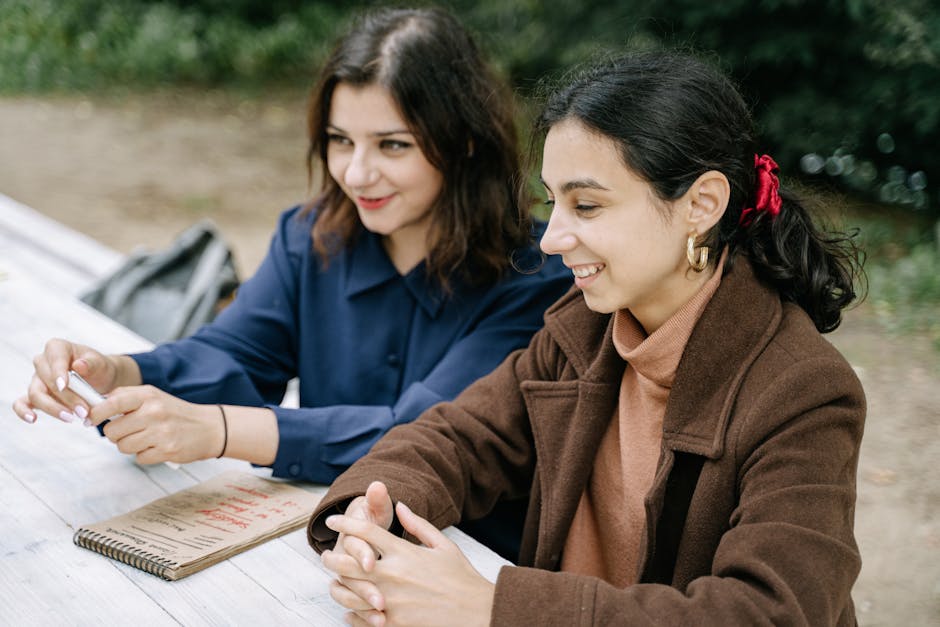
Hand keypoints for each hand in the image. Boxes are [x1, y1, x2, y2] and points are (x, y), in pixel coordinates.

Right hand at [11, 338, 133, 424]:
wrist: (100, 379)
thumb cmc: (98, 368)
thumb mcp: (101, 363)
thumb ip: (91, 364)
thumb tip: (78, 365)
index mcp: (57, 348)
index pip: (54, 359)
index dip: (58, 372)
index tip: (64, 386)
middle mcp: (43, 361)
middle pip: (46, 381)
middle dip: (65, 397)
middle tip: (83, 411)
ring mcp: (37, 379)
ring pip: (35, 394)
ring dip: (53, 408)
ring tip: (71, 418)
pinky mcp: (35, 394)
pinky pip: (22, 403)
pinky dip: (24, 411)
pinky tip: (33, 419)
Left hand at [88, 385, 224, 464]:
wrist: (208, 427)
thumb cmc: (174, 412)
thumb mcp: (153, 396)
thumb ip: (125, 397)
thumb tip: (94, 406)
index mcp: (148, 396)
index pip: (112, 403)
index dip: (96, 413)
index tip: (92, 419)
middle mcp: (154, 412)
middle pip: (112, 431)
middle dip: (115, 434)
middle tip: (128, 431)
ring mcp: (161, 432)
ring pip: (123, 446)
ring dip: (129, 445)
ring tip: (145, 438)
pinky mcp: (167, 450)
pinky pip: (139, 458)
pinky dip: (144, 455)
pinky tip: (157, 446)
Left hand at [323, 499, 494, 626]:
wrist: (478, 613)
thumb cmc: (462, 578)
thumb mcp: (443, 545)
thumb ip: (418, 525)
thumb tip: (401, 506)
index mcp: (404, 552)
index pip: (365, 530)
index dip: (345, 522)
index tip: (333, 520)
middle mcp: (393, 575)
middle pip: (347, 562)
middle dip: (331, 557)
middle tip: (325, 554)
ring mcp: (390, 601)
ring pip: (348, 593)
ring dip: (336, 586)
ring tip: (333, 583)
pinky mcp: (393, 624)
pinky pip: (361, 619)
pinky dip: (351, 614)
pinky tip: (349, 610)